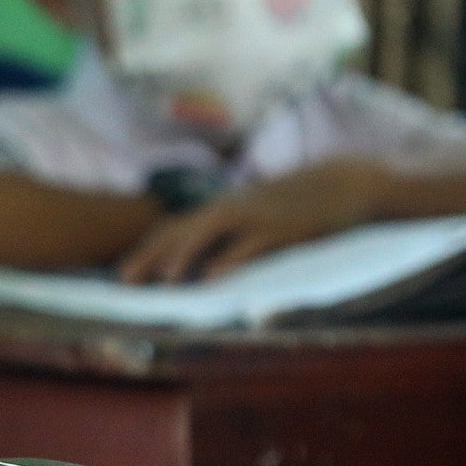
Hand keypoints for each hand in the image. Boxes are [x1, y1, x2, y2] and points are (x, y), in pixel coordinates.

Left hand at [119, 158, 392, 283]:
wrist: (344, 184)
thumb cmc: (295, 207)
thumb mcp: (254, 218)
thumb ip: (226, 238)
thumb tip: (201, 267)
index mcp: (221, 209)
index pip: (172, 229)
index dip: (146, 250)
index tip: (121, 274)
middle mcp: (230, 209)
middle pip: (180, 230)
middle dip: (150, 255)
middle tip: (124, 281)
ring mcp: (255, 216)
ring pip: (209, 231)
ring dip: (184, 254)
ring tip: (164, 280)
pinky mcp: (282, 228)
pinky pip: (251, 244)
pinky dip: (230, 259)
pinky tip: (213, 277)